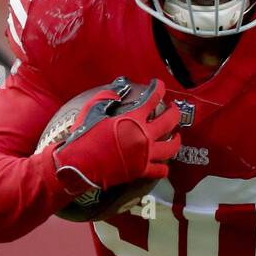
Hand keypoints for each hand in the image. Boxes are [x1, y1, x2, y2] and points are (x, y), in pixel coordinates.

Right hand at [51, 79, 180, 195]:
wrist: (79, 165)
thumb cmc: (84, 137)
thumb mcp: (93, 111)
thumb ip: (107, 98)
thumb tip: (118, 93)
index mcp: (133, 119)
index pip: (152, 98)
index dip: (158, 88)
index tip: (158, 84)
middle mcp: (144, 136)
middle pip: (170, 121)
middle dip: (175, 111)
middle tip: (173, 108)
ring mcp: (145, 155)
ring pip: (171, 148)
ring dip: (177, 139)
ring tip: (176, 135)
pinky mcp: (142, 171)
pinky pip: (161, 170)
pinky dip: (164, 166)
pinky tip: (164, 162)